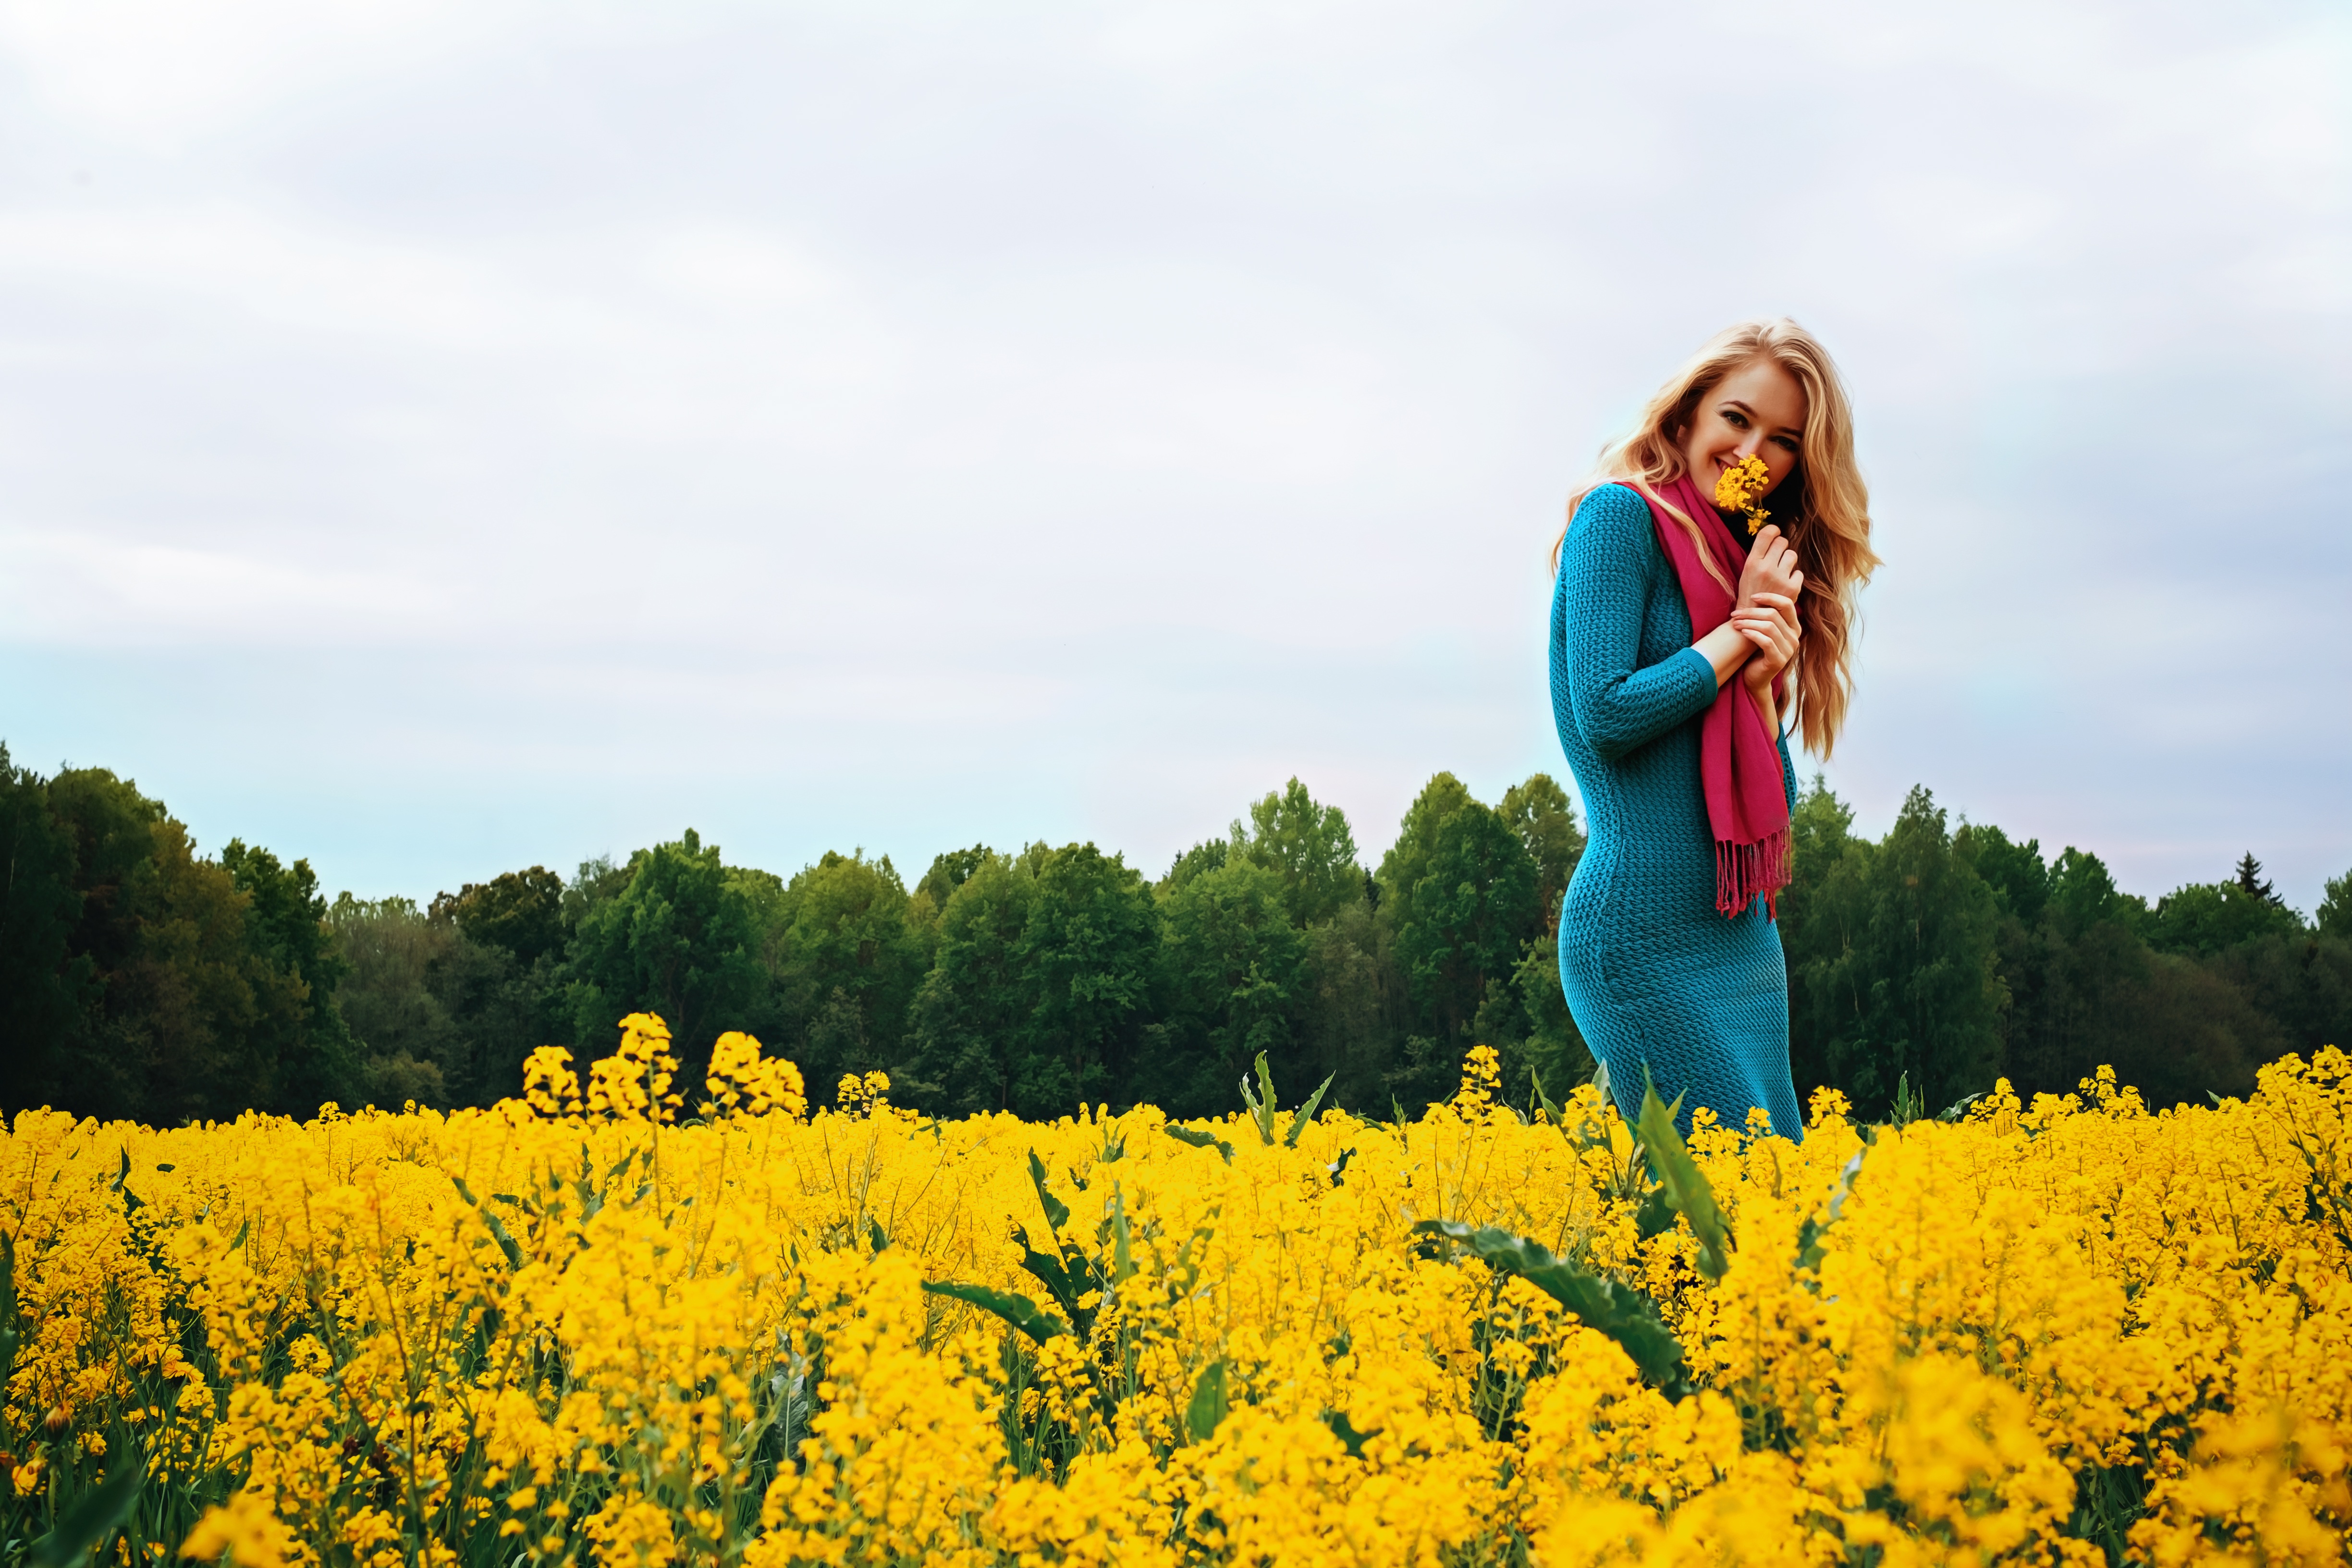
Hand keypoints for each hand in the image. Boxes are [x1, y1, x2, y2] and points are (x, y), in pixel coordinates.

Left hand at [1730, 590, 1800, 716]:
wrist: (1754, 677)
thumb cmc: (1755, 650)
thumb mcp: (1763, 629)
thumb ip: (1766, 614)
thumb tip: (1755, 590)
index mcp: (1794, 626)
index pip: (1787, 603)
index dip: (1770, 597)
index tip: (1752, 596)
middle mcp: (1795, 637)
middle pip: (1774, 614)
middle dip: (1751, 611)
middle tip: (1734, 613)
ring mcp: (1789, 650)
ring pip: (1769, 626)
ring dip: (1748, 622)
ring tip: (1734, 623)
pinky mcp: (1778, 660)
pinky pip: (1766, 641)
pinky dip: (1752, 634)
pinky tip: (1742, 632)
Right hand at [1737, 524, 1801, 609]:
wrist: (1753, 620)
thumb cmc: (1750, 593)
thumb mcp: (1747, 571)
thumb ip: (1759, 555)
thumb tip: (1773, 536)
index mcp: (1752, 562)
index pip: (1767, 534)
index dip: (1773, 531)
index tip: (1774, 534)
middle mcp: (1766, 568)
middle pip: (1782, 542)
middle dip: (1781, 547)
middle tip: (1777, 557)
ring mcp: (1780, 578)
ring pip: (1792, 555)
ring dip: (1788, 561)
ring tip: (1781, 571)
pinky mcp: (1792, 588)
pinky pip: (1799, 572)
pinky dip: (1794, 577)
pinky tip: (1785, 584)